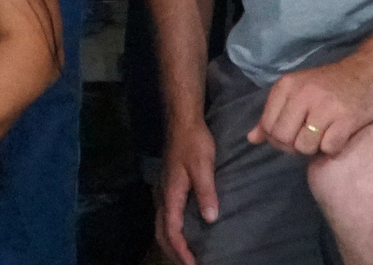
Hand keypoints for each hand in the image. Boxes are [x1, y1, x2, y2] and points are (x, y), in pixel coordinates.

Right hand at [157, 116, 218, 264]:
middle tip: (189, 264)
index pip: (172, 230)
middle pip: (162, 232)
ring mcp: (163, 191)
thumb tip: (210, 219)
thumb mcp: (203, 166)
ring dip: (171, 243)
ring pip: (161, 225)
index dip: (181, 250)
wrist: (182, 122)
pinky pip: (165, 217)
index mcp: (171, 194)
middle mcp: (163, 196)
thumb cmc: (194, 143)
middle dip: (173, 252)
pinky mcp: (168, 187)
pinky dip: (172, 231)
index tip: (192, 264)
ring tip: (186, 255)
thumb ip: (206, 193)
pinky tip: (183, 232)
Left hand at [248, 56, 372, 156]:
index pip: (268, 126)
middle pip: (283, 139)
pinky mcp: (346, 119)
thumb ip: (273, 114)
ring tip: (324, 134)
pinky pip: (329, 149)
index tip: (293, 133)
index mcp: (287, 85)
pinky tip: (339, 135)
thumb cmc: (330, 85)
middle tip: (309, 138)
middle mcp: (303, 94)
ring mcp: (325, 106)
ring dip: (314, 148)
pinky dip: (333, 148)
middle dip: (294, 146)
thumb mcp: (297, 92)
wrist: (369, 73)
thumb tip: (252, 139)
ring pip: (304, 147)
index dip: (277, 138)